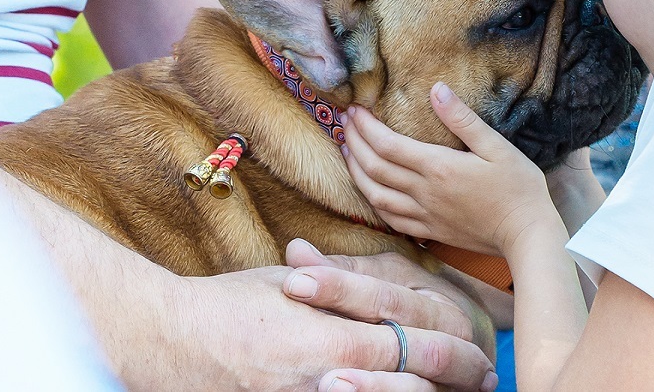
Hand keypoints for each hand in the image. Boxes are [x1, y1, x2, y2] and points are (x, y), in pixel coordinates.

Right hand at [0, 153, 494, 390]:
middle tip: (484, 378)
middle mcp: (331, 372)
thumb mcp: (296, 281)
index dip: (458, 344)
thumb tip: (400, 274)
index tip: (479, 348)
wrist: (169, 341)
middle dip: (461, 376)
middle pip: (420, 377)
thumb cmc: (233, 305)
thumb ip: (352, 281)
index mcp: (338, 330)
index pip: (419, 335)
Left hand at [342, 82, 558, 258]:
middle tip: (343, 122)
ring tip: (346, 153)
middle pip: (374, 167)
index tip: (354, 109)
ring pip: (375, 196)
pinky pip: (390, 219)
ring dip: (355, 172)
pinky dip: (372, 203)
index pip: (387, 144)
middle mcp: (424, 192)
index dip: (365, 126)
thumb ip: (462, 118)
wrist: (527, 235)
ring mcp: (425, 215)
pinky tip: (368, 192)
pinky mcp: (430, 232)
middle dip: (353, 142)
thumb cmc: (518, 187)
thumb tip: (437, 89)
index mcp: (438, 167)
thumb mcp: (496, 146)